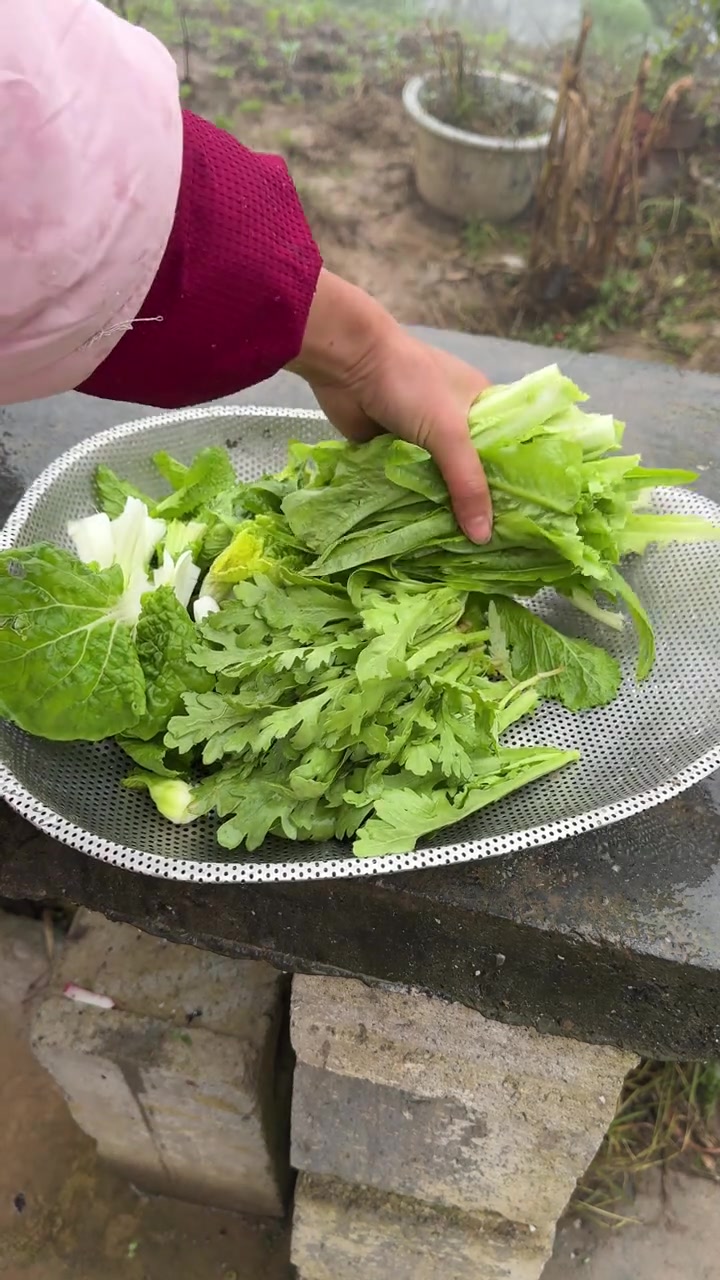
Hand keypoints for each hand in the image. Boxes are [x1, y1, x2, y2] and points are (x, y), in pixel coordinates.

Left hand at [288, 271, 492, 542]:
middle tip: (492, 549)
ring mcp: (420, 439)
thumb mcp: (448, 432)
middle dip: (475, 504)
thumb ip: (467, 483)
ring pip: (436, 482)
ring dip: (441, 508)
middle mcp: (453, 423)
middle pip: (469, 472)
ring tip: (460, 552)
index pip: (506, 453)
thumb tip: (483, 536)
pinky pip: (405, 485)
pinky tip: (422, 535)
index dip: (513, 486)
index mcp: (479, 406)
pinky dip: (410, 503)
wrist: (348, 361)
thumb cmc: (408, 382)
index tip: (522, 524)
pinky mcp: (390, 451)